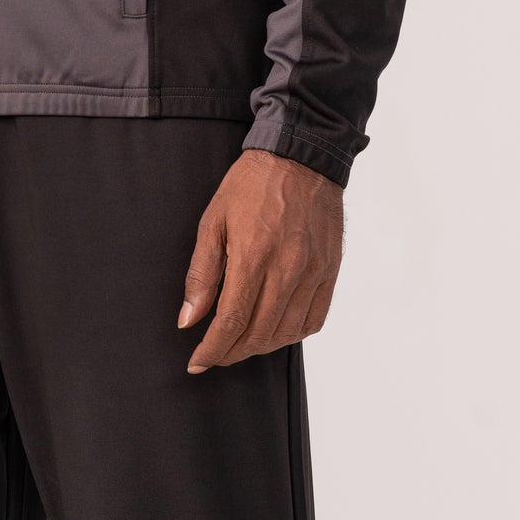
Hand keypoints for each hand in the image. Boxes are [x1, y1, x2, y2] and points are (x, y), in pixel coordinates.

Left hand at [178, 150, 342, 371]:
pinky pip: (314, 319)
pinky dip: (293, 334)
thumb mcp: (214, 219)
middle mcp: (287, 268)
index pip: (231, 322)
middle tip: (215, 353)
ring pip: (286, 332)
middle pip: (259, 334)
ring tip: (241, 343)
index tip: (197, 362)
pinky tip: (276, 329)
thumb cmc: (252, 184)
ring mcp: (313, 272)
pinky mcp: (330, 270)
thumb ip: (202, 273)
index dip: (212, 350)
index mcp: (253, 255)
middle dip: (232, 352)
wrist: (300, 156)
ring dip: (260, 346)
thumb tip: (188, 319)